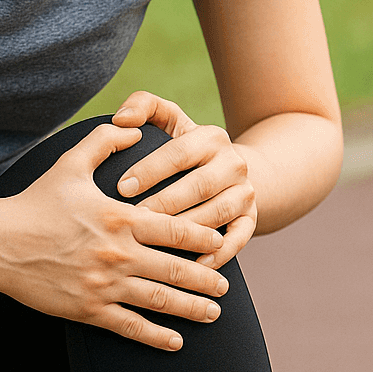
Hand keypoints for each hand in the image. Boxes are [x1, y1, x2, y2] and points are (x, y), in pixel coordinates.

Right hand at [0, 121, 229, 350]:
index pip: (176, 230)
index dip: (204, 238)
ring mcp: (104, 285)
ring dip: (192, 309)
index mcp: (120, 219)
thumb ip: (106, 140)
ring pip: (161, 301)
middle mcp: (118, 254)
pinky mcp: (88, 310)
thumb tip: (137, 126)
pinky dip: (156, 338)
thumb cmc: (36, 201)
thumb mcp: (71, 162)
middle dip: (208, 278)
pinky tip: (176, 344)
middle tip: (226, 285)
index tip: (221, 242)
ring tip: (213, 313)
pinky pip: (131, 327)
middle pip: (177, 270)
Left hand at [111, 92, 256, 269]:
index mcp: (210, 137)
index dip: (149, 170)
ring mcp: (245, 192)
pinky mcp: (251, 219)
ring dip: (185, 231)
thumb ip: (143, 106)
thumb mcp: (168, 120)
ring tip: (154, 244)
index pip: (178, 153)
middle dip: (164, 204)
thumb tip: (121, 119)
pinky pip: (237, 239)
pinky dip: (217, 254)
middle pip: (198, 186)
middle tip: (133, 219)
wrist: (229, 170)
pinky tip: (192, 265)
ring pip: (216, 214)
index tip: (121, 188)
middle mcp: (233, 163)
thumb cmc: (183, 147)